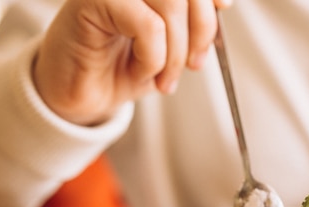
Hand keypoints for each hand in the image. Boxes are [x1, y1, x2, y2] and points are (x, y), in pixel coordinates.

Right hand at [33, 0, 231, 125]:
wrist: (84, 95)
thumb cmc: (123, 67)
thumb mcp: (170, 46)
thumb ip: (192, 22)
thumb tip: (223, 2)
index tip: (224, 7)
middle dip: (201, 28)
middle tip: (194, 65)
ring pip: (171, 2)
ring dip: (176, 52)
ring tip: (165, 79)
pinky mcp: (92, 1)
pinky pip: (148, 25)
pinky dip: (154, 57)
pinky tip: (141, 71)